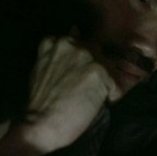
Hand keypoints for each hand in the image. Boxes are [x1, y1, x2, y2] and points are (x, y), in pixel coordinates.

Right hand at [0, 32, 121, 155]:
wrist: (39, 125)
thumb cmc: (40, 102)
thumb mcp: (45, 67)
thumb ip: (62, 51)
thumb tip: (76, 29)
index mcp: (56, 41)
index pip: (82, 45)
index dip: (83, 64)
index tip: (78, 78)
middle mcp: (73, 43)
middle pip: (97, 53)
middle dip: (95, 69)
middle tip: (84, 89)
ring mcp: (87, 56)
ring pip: (109, 67)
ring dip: (105, 82)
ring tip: (88, 97)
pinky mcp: (100, 72)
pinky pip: (117, 85)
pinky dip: (111, 97)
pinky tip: (94, 105)